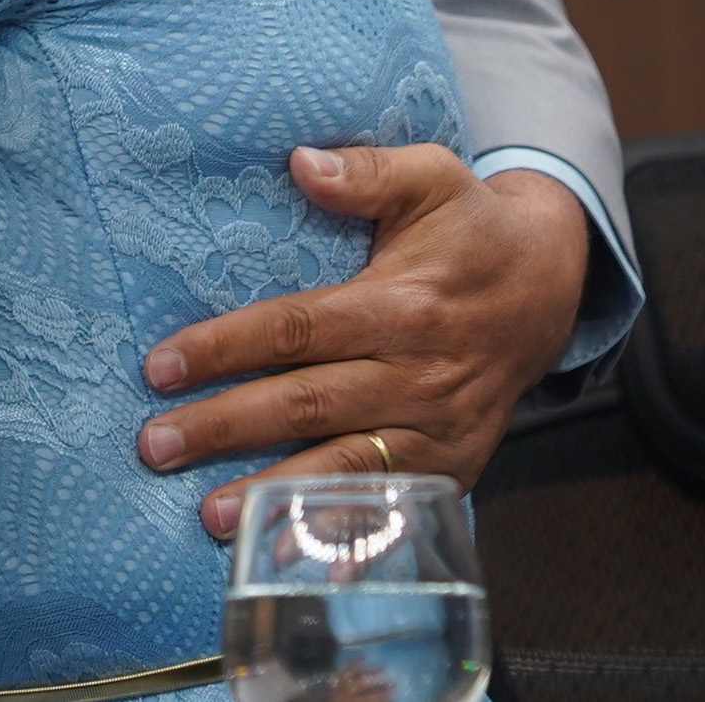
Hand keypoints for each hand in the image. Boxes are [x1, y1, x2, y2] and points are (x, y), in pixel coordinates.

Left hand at [133, 149, 589, 535]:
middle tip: (154, 444)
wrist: (549, 288)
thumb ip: (368, 171)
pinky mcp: (454, 466)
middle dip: (228, 427)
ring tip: (209, 516)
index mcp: (405, 305)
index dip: (228, 347)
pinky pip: (389, 500)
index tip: (161, 365)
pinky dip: (339, 527)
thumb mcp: (433, 178)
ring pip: (347, 464)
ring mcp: (441, 429)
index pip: (300, 330)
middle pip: (310, 405)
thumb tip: (301, 162)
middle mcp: (422, 374)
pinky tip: (287, 544)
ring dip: (275, 492)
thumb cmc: (471, 229)